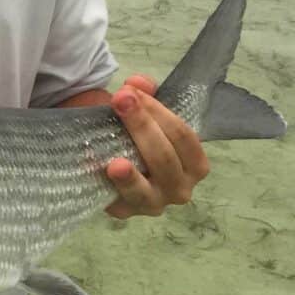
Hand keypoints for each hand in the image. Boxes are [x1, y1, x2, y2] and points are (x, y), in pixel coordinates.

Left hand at [105, 75, 210, 218]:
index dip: (159, 112)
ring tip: (116, 165)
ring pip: (145, 190)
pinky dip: (110, 190)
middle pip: (164, 159)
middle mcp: (180, 188)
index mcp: (193, 163)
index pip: (184, 137)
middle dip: (142, 127)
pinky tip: (100, 176)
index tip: (131, 91)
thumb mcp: (144, 109)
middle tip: (120, 102)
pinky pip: (119, 202)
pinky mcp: (125, 211)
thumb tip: (139, 83)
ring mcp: (152, 203)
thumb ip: (145, 92)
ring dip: (130, 176)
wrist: (109, 154)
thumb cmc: (136, 132)